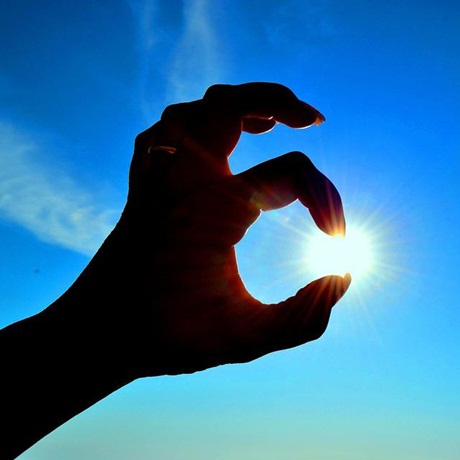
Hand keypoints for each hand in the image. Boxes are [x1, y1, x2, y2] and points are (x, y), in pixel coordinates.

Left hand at [66, 83, 350, 376]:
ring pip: (196, 108)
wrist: (94, 336)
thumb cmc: (170, 337)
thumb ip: (306, 316)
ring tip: (269, 122)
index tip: (337, 243)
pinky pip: (166, 130)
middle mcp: (184, 179)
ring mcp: (159, 176)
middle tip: (315, 120)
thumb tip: (343, 278)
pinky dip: (197, 122)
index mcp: (214, 207)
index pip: (292, 173)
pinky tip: (214, 140)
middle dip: (281, 102)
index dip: (329, 201)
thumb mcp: (247, 338)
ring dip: (238, 106)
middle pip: (233, 103)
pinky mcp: (144, 185)